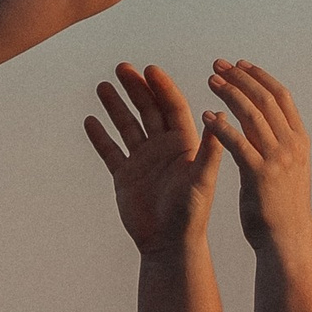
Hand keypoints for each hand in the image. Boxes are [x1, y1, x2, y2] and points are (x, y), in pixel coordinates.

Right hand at [84, 62, 224, 251]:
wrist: (170, 245)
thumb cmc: (191, 214)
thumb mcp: (203, 179)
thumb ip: (210, 149)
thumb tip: (222, 116)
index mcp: (183, 144)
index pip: (172, 107)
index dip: (161, 87)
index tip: (150, 69)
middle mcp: (162, 148)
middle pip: (147, 110)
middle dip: (135, 88)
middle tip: (122, 67)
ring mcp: (142, 160)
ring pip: (126, 125)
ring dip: (115, 106)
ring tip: (103, 86)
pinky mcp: (125, 176)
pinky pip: (110, 151)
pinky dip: (100, 136)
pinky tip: (90, 120)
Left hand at [206, 59, 311, 251]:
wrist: (287, 239)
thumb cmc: (284, 206)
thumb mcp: (290, 169)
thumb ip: (281, 144)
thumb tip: (268, 122)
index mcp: (299, 140)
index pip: (281, 97)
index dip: (260, 76)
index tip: (240, 64)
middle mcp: (291, 145)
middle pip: (265, 99)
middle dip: (241, 78)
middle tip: (218, 65)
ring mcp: (276, 158)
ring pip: (251, 114)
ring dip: (230, 93)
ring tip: (211, 81)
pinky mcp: (258, 174)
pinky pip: (237, 142)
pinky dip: (221, 126)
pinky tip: (206, 116)